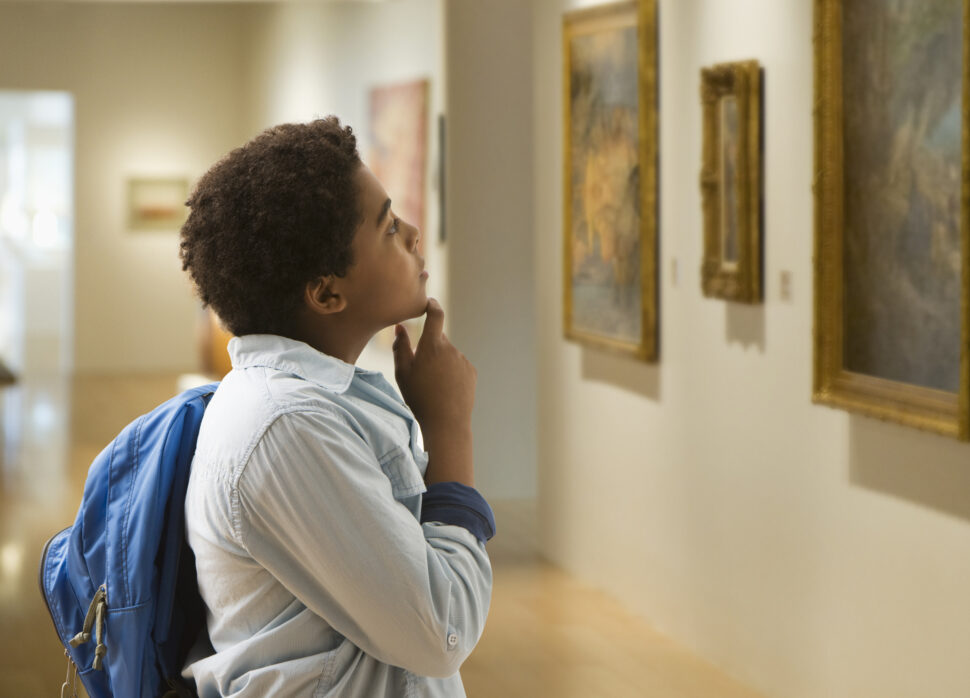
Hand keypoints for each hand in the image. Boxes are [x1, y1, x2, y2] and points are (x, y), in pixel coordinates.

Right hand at [392, 299, 475, 484]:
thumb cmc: (419, 397)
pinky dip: (451, 373)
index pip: (436, 314)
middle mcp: (450, 348)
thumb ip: (400, 347)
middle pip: (438, 339)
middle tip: (420, 371)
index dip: (432, 305)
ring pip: (448, 354)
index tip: (429, 302)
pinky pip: (458, 366)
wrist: (446, 422)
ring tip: (433, 386)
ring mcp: (462, 360)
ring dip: (440, 362)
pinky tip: (445, 390)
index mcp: (432, 345)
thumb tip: (400, 328)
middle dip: (430, 348)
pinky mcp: (471, 372)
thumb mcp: (402, 372)